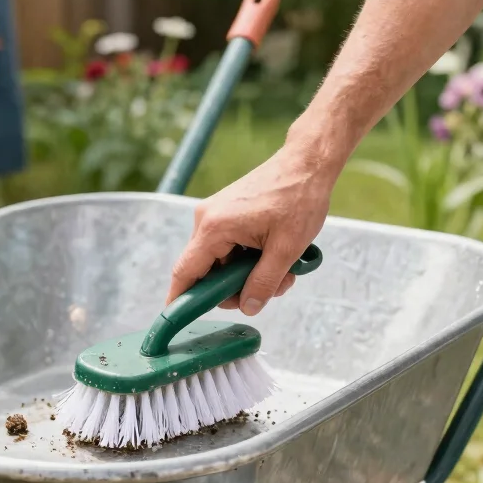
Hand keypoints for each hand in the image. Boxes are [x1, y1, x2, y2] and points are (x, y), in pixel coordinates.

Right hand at [167, 143, 335, 313]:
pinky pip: (229, 248)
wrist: (307, 162)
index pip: (185, 273)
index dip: (179, 300)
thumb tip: (248, 307)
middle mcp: (207, 220)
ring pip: (222, 262)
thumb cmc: (298, 197)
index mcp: (215, 227)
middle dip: (235, 288)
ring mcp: (216, 215)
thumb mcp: (286, 249)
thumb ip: (263, 282)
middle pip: (206, 271)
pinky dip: (249, 259)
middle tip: (270, 289)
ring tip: (283, 270)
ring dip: (248, 274)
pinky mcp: (227, 214)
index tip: (175, 320)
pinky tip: (275, 256)